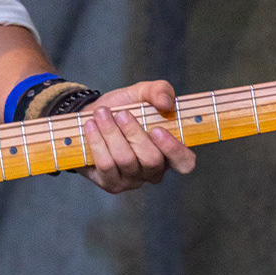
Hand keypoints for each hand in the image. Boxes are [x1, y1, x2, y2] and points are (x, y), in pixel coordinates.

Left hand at [78, 80, 196, 193]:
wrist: (91, 117)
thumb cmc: (122, 108)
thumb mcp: (141, 93)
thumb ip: (159, 90)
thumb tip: (166, 102)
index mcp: (169, 151)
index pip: (185, 162)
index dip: (174, 149)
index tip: (157, 129)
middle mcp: (154, 171)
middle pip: (151, 160)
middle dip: (133, 133)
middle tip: (120, 114)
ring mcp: (133, 180)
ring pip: (126, 160)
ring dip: (111, 133)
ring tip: (101, 114)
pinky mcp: (111, 183)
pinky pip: (106, 166)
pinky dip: (97, 142)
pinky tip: (90, 126)